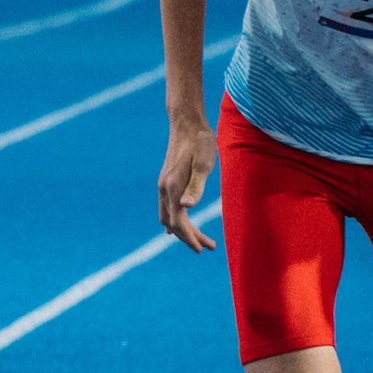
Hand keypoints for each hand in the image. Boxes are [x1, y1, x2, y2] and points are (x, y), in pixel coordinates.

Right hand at [156, 118, 218, 250]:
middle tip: (209, 247)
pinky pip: (167, 207)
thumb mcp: (204, 164)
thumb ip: (196, 186)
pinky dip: (176, 219)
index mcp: (173, 188)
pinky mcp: (167, 180)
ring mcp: (164, 185)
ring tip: (201, 239)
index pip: (178, 222)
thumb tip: (187, 207)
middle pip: (172, 223)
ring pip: (168, 216)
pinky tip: (183, 221)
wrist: (186, 123)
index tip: (201, 250)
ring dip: (183, 229)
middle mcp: (164, 189)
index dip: (189, 238)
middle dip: (189, 237)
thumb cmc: (200, 143)